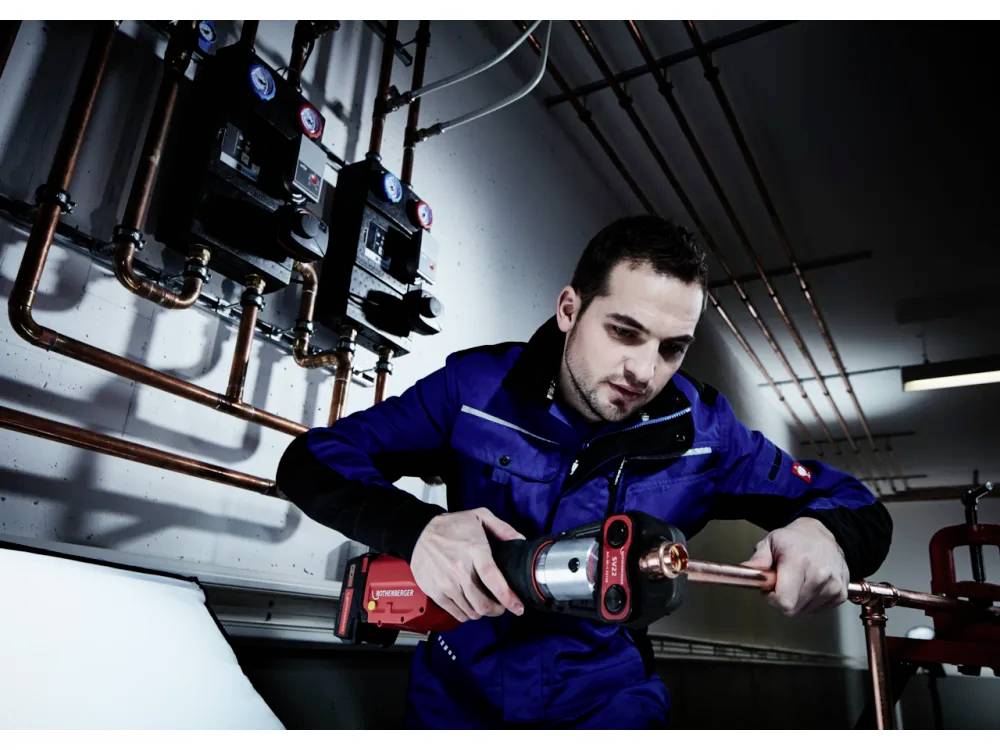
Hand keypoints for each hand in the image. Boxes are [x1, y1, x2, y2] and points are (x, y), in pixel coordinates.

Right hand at [411, 507, 525, 622]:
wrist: (419, 532)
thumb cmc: (450, 525)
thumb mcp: (480, 516)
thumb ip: (502, 528)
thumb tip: (520, 540)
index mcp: (474, 550)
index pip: (493, 579)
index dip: (508, 597)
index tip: (518, 607)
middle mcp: (459, 569)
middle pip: (483, 603)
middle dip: (498, 610)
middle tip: (502, 606)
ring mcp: (446, 583)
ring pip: (471, 612)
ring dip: (482, 612)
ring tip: (486, 605)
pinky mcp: (435, 592)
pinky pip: (456, 613)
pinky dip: (467, 614)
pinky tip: (470, 605)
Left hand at [741, 517, 848, 615]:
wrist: (823, 535)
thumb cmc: (796, 539)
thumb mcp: (771, 542)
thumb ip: (758, 560)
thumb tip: (746, 572)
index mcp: (799, 561)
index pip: (784, 601)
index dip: (772, 599)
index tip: (770, 589)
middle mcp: (819, 574)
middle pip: (793, 609)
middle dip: (782, 599)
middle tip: (782, 582)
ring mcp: (833, 585)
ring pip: (805, 611)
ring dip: (796, 600)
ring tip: (796, 580)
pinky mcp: (841, 594)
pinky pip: (818, 610)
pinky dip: (810, 601)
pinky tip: (808, 585)